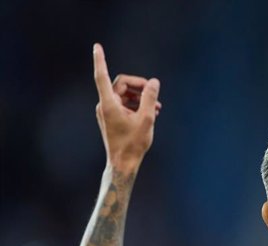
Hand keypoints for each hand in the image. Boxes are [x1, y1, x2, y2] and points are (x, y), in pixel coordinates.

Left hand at [93, 43, 161, 170]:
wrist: (124, 163)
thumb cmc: (133, 143)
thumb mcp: (146, 119)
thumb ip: (149, 98)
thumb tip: (154, 82)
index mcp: (109, 104)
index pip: (102, 76)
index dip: (100, 60)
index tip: (97, 46)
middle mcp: (105, 105)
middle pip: (121, 84)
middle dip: (139, 85)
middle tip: (155, 93)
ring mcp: (108, 112)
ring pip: (125, 95)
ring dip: (141, 97)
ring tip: (157, 106)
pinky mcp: (112, 118)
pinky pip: (125, 104)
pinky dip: (137, 105)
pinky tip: (151, 112)